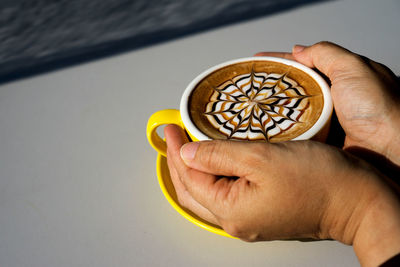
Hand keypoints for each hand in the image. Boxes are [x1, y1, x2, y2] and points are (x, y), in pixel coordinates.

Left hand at [165, 124, 399, 266]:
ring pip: (208, 193)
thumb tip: (186, 153)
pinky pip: (226, 193)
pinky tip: (217, 159)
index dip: (176, 150)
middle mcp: (236, 221)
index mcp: (231, 211)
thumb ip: (218, 155)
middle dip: (180, 162)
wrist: (356, 201)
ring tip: (191, 144)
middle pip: (193, 190)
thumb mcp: (261, 158)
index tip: (171, 127)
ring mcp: (248, 219)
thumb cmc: (317, 180)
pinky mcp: (261, 212)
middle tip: (176, 135)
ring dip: (196, 169)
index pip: (189, 178)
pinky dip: (215, 175)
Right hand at [256, 42, 399, 164]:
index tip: (256, 63)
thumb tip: (298, 49)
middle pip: (294, 89)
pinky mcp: (322, 142)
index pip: (302, 65)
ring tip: (249, 110)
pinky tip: (266, 131)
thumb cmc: (378, 107)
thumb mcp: (353, 67)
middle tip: (248, 89)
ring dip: (273, 112)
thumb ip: (326, 53)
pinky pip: (297, 134)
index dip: (278, 62)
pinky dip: (283, 133)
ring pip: (292, 113)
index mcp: (339, 78)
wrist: (392, 149)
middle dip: (271, 88)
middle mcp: (331, 99)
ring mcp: (325, 121)